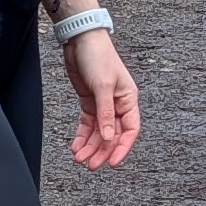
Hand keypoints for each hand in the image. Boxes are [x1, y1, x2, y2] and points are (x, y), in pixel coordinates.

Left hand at [63, 31, 138, 168]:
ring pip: (99, 133)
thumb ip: (106, 113)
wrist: (80, 40)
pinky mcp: (90, 102)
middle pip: (112, 135)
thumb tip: (110, 137)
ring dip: (90, 146)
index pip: (130, 131)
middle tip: (91, 165)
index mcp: (128, 100)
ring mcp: (103, 104)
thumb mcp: (103, 86)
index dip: (122, 148)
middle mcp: (118, 105)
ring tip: (79, 159)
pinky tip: (76, 146)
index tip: (112, 162)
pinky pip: (87, 125)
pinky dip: (82, 136)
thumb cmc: (98, 56)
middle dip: (102, 151)